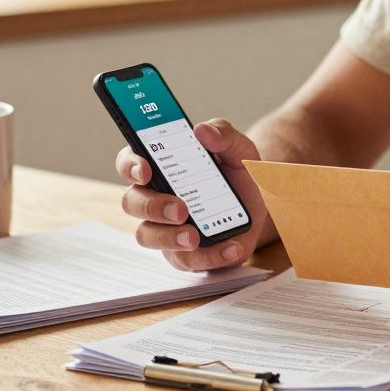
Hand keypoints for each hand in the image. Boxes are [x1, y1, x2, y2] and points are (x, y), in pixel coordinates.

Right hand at [116, 118, 272, 271]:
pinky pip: (185, 260)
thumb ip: (224, 134)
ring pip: (147, 235)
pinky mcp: (183, 253)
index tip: (145, 169)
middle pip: (133, 201)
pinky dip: (210, 256)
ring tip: (195, 237)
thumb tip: (202, 130)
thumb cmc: (238, 174)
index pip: (130, 161)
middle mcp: (155, 196)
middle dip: (153, 206)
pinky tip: (231, 248)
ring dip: (169, 237)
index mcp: (161, 165)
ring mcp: (164, 227)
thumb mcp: (239, 150)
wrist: (259, 208)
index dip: (131, 165)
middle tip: (180, 209)